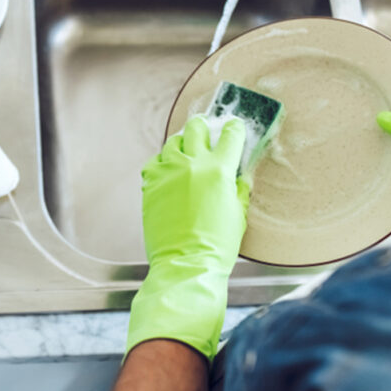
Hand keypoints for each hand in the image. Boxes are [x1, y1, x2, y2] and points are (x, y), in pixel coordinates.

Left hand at [126, 115, 248, 360]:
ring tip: (186, 151)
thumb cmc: (217, 245)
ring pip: (173, 142)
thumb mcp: (239, 214)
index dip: (234, 128)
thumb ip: (239, 189)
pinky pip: (154, 162)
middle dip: (204, 126)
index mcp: (220, 170)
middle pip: (196, 128)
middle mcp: (192, 164)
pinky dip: (162, 162)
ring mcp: (168, 172)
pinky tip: (168, 170)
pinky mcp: (150, 184)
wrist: (186, 264)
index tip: (233, 126)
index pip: (230, 135)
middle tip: (206, 129)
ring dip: (182, 143)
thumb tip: (240, 175)